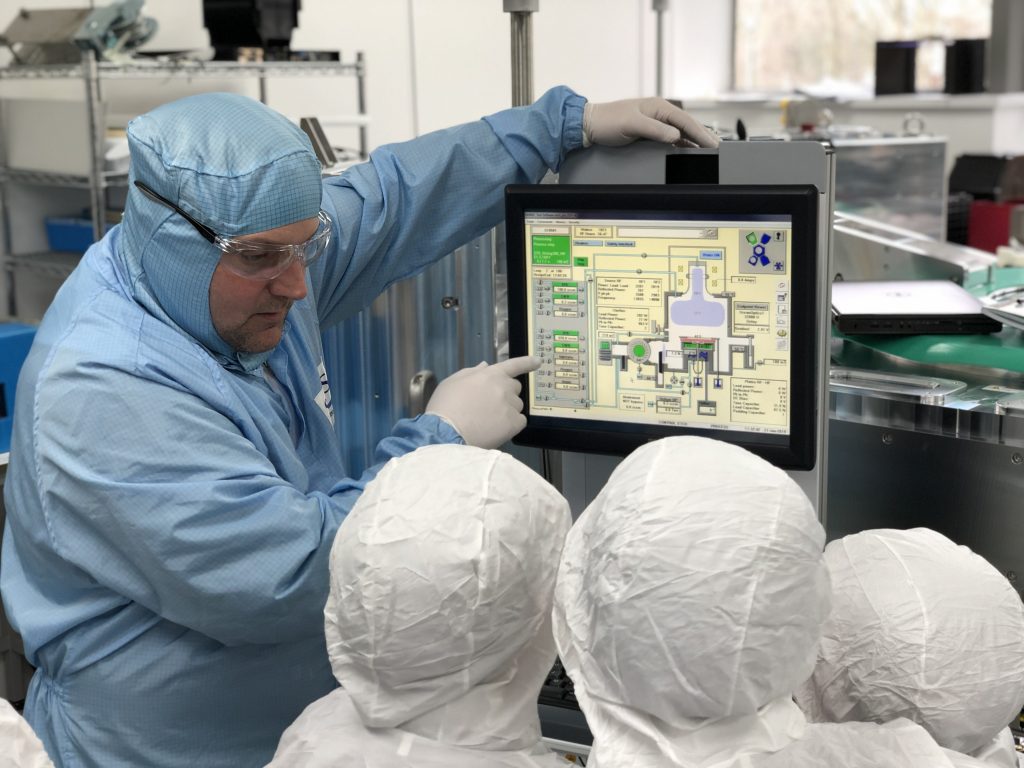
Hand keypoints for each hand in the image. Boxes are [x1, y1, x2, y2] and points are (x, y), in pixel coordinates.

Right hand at [426, 356, 539, 448]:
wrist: (446, 432)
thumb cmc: (445, 406)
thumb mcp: (453, 382)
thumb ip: (471, 372)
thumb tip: (485, 366)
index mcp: (491, 374)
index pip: (514, 364)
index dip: (527, 362)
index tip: (538, 362)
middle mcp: (504, 387)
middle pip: (515, 387)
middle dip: (507, 392)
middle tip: (490, 404)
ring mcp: (510, 405)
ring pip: (517, 405)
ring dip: (508, 410)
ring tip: (489, 420)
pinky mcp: (514, 423)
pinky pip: (520, 421)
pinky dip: (511, 425)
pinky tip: (496, 429)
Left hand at [583, 97, 719, 148]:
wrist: (591, 124)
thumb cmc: (609, 121)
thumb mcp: (632, 125)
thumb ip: (655, 130)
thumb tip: (676, 137)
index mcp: (659, 107)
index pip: (686, 121)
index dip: (701, 134)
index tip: (713, 144)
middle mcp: (659, 112)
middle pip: (687, 126)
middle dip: (703, 136)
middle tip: (718, 149)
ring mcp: (655, 121)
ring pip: (681, 132)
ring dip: (694, 140)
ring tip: (708, 151)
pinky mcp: (649, 130)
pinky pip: (671, 137)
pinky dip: (682, 143)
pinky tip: (688, 150)